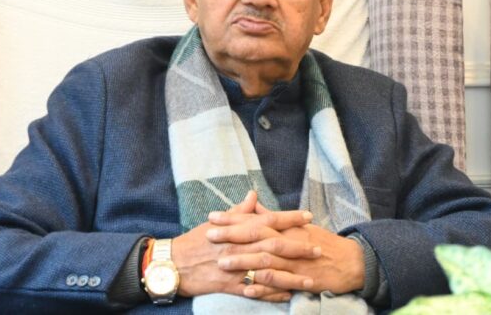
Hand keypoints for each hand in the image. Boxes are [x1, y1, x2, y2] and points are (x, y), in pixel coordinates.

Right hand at [171, 191, 318, 301]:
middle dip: (297, 247)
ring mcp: (234, 267)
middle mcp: (237, 247)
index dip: (289, 218)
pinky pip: (253, 291)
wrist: (172, 263)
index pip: (267, 220)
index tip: (308, 216)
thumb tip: (253, 196)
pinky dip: (271, 294)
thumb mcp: (216, 223)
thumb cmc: (194, 241)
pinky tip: (287, 296)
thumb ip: (238, 212)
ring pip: (266, 270)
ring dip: (290, 275)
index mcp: (236, 230)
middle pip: (272, 245)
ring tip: (310, 278)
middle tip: (318, 248)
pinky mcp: (228, 286)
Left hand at [208, 205, 364, 297]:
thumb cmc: (320, 242)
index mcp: (286, 227)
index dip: (233, 218)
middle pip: (257, 237)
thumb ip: (271, 216)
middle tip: (209, 235)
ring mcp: (295, 261)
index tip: (212, 216)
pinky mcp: (302, 279)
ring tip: (222, 263)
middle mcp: (289, 241)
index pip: (255, 220)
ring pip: (266, 260)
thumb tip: (251, 203)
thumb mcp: (297, 226)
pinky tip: (246, 289)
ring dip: (243, 262)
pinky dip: (263, 287)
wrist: (350, 260)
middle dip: (232, 236)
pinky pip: (281, 283)